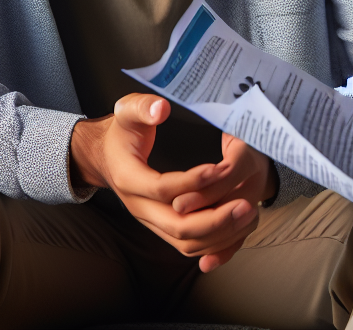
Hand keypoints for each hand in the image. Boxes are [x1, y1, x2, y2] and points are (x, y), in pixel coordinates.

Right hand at [70, 93, 277, 271]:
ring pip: (184, 242)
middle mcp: (138, 207)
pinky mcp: (161, 226)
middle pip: (176, 226)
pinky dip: (213, 243)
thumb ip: (143, 107)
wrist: (105, 157)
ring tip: (247, 214)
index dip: (191, 182)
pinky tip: (236, 228)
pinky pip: (187, 245)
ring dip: (218, 234)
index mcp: (129, 178)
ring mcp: (150, 220)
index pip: (162, 189)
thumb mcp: (127, 111)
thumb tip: (161, 109)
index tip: (218, 170)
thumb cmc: (121, 132)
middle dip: (213, 219)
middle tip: (245, 204)